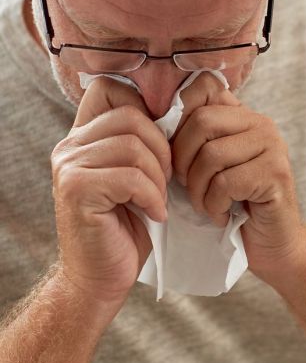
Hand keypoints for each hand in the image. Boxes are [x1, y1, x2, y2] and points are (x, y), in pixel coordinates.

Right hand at [51, 78, 171, 301]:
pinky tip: (154, 214)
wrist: (101, 275)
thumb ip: (143, 143)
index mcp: (85, 136)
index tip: (162, 141)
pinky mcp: (77, 190)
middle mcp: (70, 145)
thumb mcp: (138, 175)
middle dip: (162, 148)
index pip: (110, 88)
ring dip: (159, 176)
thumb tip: (179, 112)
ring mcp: (70, 166)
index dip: (144, 106)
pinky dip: (152, 197)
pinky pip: (131, 177)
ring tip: (158, 199)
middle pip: (132, 117)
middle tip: (167, 179)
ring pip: (134, 146)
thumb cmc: (128, 224)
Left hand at [172, 72, 305, 278]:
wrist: (271, 242)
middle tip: (187, 186)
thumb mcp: (207, 166)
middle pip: (201, 121)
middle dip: (182, 160)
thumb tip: (152, 120)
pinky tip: (223, 214)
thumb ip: (192, 140)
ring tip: (206, 204)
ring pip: (212, 155)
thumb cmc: (232, 204)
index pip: (203, 87)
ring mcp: (273, 147)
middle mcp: (261, 124)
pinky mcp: (276, 174)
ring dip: (198, 190)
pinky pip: (226, 182)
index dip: (178, 118)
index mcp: (242, 115)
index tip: (174, 153)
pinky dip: (215, 205)